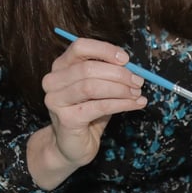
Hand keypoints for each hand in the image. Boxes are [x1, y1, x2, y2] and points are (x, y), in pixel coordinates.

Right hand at [27, 36, 146, 188]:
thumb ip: (111, 74)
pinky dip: (122, 104)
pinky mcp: (66, 119)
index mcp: (61, 66)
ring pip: (92, 87)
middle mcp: (53, 81)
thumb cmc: (89, 111)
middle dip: (119, 74)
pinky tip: (136, 104)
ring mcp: (56, 100)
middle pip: (88, 68)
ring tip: (137, 93)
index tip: (126, 59)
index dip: (104, 50)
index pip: (80, 47)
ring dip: (121, 89)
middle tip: (138, 82)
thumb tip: (134, 68)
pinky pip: (99, 106)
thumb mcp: (100, 87)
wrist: (73, 145)